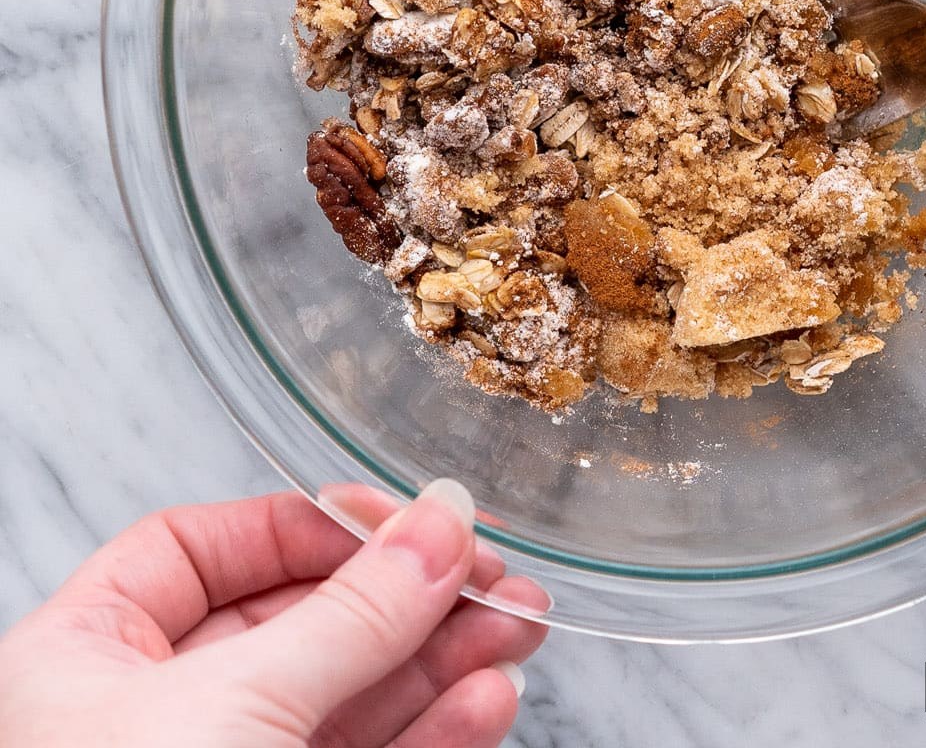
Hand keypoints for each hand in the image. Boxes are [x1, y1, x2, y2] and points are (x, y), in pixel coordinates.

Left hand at [0, 481, 546, 746]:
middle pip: (298, 621)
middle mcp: (150, 719)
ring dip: (439, 659)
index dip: (308, 525)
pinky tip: (485, 701)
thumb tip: (438, 524)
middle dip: (406, 595)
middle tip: (493, 575)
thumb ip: (350, 615)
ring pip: (346, 696)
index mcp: (85, 662)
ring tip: (519, 625)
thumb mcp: (235, 712)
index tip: (404, 521)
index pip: (203, 551)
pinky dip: (431, 733)